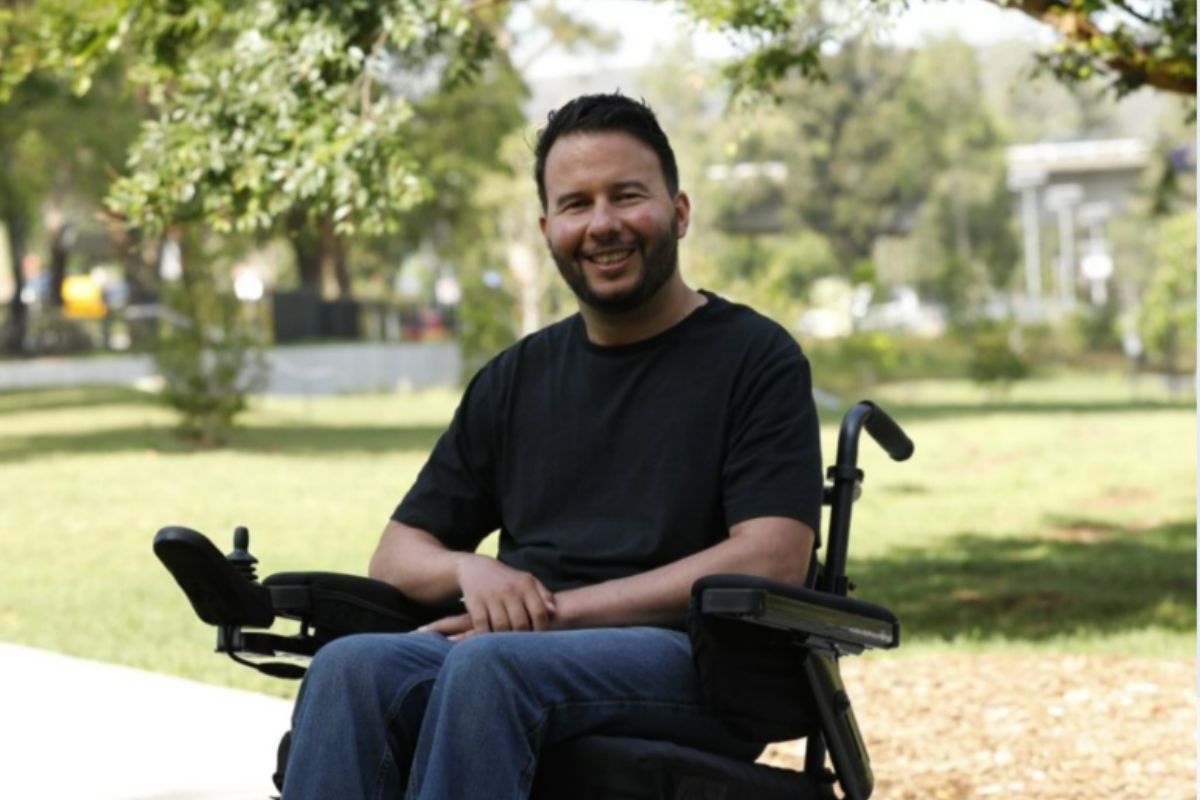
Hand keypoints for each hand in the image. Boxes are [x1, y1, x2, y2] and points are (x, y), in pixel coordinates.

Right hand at [419, 555, 556, 639]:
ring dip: (504, 640)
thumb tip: (553, 612)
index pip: (539, 613)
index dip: (541, 630)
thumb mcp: (528, 581)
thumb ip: (544, 595)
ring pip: (502, 627)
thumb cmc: (508, 580)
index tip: (539, 640)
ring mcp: (492, 597)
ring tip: (507, 646)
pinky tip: (490, 641)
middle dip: (522, 638)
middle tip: (522, 646)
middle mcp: (510, 590)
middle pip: (521, 624)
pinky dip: (486, 636)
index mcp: (526, 585)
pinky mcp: (475, 603)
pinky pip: (482, 626)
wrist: (476, 569)